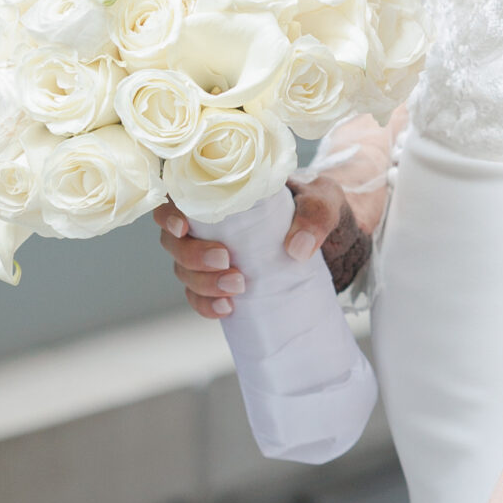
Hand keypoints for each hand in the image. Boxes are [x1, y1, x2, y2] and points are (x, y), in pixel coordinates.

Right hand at [152, 174, 370, 317]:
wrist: (333, 244)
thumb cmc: (319, 210)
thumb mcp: (325, 202)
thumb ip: (316, 216)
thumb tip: (296, 249)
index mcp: (225, 193)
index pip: (179, 197)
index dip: (169, 213)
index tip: (183, 227)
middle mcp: (210, 224)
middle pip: (173, 241)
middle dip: (192, 255)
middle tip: (226, 260)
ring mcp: (212, 254)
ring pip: (183, 271)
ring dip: (202, 283)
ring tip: (236, 289)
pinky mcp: (222, 281)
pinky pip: (199, 297)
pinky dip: (207, 305)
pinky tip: (227, 309)